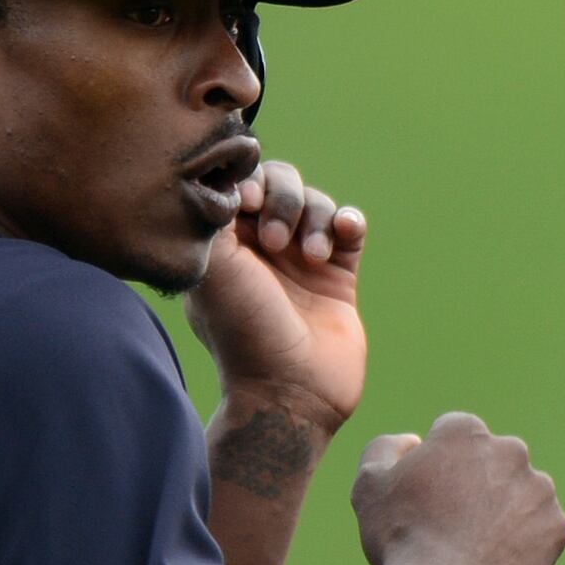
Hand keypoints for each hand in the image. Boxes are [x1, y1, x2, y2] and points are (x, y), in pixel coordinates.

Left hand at [183, 160, 370, 429]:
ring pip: (317, 202)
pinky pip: (350, 226)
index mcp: (223, 243)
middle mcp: (261, 247)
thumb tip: (233, 173)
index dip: (247, 181)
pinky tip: (342, 236)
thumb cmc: (244, 330)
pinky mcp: (340, 275)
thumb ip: (216, 211)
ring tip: (310, 258)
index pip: (237, 183)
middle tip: (273, 241)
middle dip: (282, 199)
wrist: (291, 391)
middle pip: (280, 182)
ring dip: (315, 219)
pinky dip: (348, 222)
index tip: (245, 203)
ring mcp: (302, 260)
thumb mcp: (214, 266)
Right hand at [352, 413, 564, 564]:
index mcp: (465, 432)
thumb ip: (386, 449)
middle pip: (491, 463)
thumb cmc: (400, 539)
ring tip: (472, 548)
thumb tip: (414, 440)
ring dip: (502, 512)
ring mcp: (540, 489)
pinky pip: (539, 530)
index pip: (453, 436)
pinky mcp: (557, 526)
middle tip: (450, 525)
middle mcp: (511, 450)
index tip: (426, 498)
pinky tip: (495, 563)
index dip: (436, 467)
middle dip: (475, 485)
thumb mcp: (369, 486)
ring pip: (519, 495)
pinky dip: (522, 543)